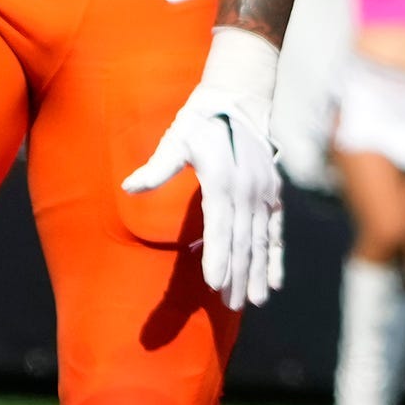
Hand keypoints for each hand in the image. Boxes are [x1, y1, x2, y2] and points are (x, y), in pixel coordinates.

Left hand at [122, 25, 285, 309]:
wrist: (240, 99)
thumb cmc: (201, 122)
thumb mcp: (177, 139)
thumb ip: (158, 167)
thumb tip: (129, 187)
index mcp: (223, 179)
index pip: (220, 225)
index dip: (217, 255)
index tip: (214, 283)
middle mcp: (248, 189)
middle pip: (242, 239)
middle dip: (236, 274)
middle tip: (230, 305)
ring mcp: (264, 193)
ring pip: (260, 240)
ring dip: (256, 272)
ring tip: (252, 302)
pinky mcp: (273, 195)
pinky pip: (275, 232)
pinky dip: (275, 258)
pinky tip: (273, 283)